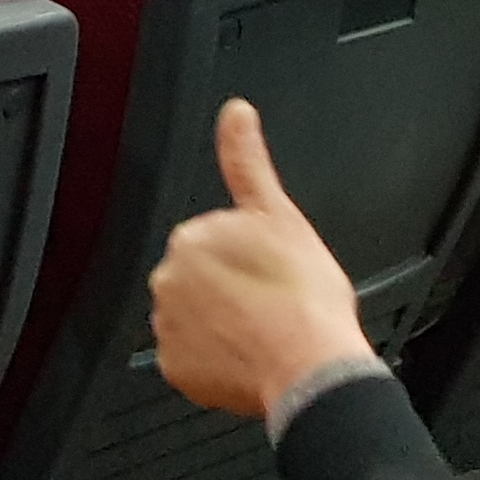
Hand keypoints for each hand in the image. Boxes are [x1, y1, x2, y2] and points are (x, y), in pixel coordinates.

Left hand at [148, 99, 375, 422]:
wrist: (311, 365)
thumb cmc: (304, 296)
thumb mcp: (279, 214)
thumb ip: (246, 161)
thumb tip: (235, 112)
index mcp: (191, 237)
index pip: (212, 242)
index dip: (245, 259)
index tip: (268, 274)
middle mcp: (167, 279)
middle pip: (197, 280)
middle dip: (227, 290)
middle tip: (266, 304)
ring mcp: (168, 326)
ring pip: (194, 320)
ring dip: (220, 325)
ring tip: (260, 331)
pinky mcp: (175, 367)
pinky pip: (191, 360)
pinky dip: (213, 361)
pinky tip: (245, 357)